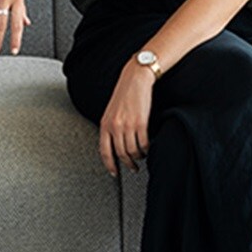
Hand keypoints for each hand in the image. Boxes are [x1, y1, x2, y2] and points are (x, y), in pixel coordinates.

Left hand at [98, 61, 155, 175]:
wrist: (135, 79)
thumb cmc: (124, 94)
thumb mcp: (111, 112)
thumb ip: (111, 128)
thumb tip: (114, 145)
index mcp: (105, 124)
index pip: (104, 151)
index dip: (109, 165)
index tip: (115, 173)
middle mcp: (114, 126)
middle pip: (121, 154)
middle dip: (128, 164)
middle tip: (133, 168)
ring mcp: (128, 125)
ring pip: (133, 151)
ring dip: (138, 157)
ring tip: (141, 156)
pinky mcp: (141, 123)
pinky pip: (144, 143)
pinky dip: (146, 148)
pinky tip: (148, 148)